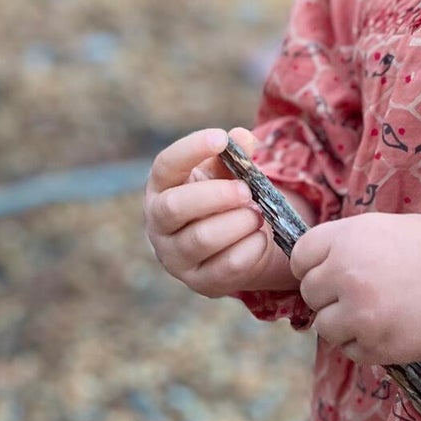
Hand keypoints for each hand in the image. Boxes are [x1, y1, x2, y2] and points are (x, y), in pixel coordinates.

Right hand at [144, 126, 297, 298]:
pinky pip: (226, 267)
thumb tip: (244, 138)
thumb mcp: (226, 174)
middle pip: (175, 207)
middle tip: (246, 190)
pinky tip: (261, 237)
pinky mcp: (200, 283)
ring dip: (237, 222)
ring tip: (258, 214)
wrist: (232, 246)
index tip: (220, 138)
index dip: (190, 149)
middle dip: (215, 195)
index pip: (165, 165)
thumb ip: (233, 155)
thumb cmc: (222, 200)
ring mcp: (176, 257)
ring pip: (202, 239)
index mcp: (161, 189)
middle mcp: (159, 225)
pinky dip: (250, 248)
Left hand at [291, 213, 420, 366]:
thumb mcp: (387, 227)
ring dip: (344, 324)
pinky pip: (348, 350)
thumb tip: (314, 263)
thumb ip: (347, 243)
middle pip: (309, 293)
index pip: (300, 257)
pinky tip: (391, 328)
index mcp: (347, 237)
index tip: (332, 271)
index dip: (314, 266)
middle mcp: (346, 273)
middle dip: (330, 296)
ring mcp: (359, 312)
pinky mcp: (374, 345)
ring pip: (324, 326)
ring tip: (378, 312)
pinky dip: (364, 345)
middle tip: (364, 293)